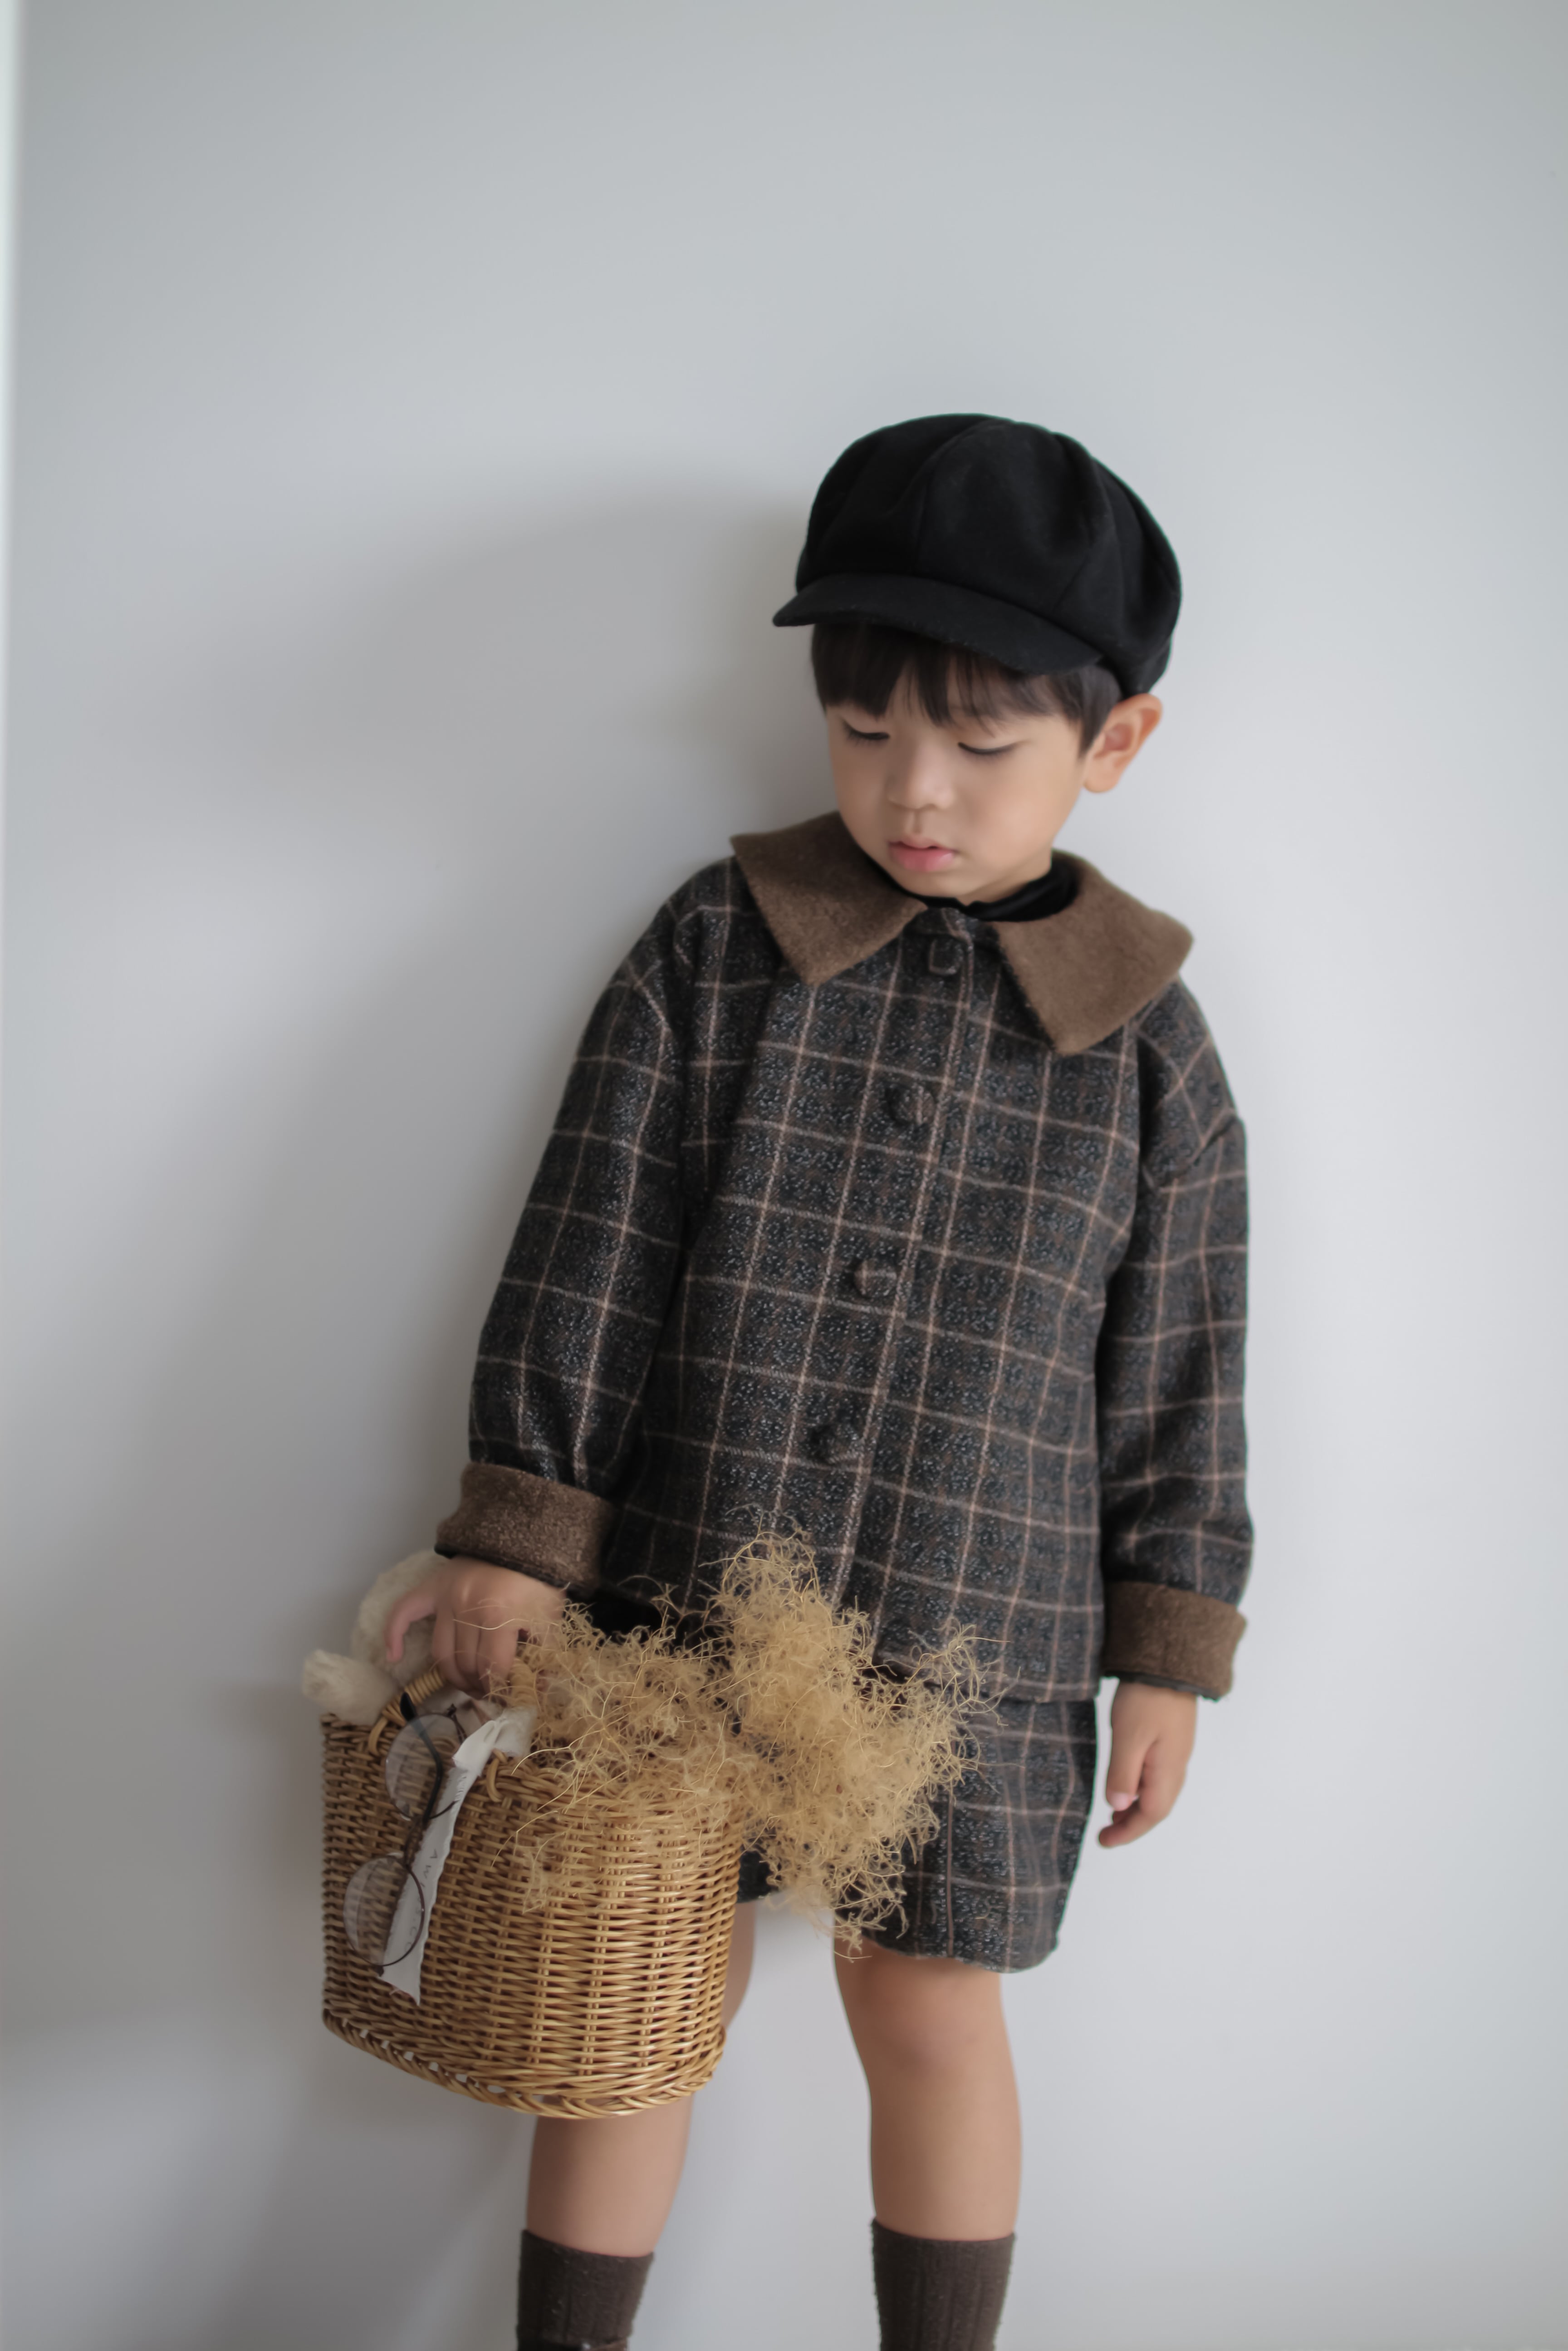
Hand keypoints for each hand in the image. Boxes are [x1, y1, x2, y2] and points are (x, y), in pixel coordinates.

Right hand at [384, 1556, 565, 1695]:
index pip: (492, 1667)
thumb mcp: (549, 1617)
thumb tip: (536, 1691)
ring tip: (466, 1684)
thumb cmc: (538, 1581)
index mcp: (498, 1614)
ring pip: (440, 1651)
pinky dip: (394, 1634)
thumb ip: (544, 1654)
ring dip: (452, 1675)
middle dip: (477, 1685)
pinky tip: (393, 1656)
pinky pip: (404, 1611)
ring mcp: (446, 1596)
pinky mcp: (432, 1586)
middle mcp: (466, 1606)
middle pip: (465, 1662)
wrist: (521, 1539)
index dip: (498, 1688)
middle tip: (488, 1692)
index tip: (505, 1697)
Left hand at [1097, 1681, 1196, 1847]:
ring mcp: (1176, 1753)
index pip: (1151, 1814)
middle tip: (1106, 1834)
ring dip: (1136, 1808)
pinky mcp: (1171, 1741)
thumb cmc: (1147, 1698)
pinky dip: (1141, 1789)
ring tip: (1113, 1815)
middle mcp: (1177, 1766)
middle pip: (1157, 1808)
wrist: (1168, 1662)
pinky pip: (1158, 1777)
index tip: (1104, 1841)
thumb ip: (1123, 1773)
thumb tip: (1118, 1806)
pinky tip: (1127, 1785)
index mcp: (1168, 1770)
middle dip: (1132, 1824)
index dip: (1127, 1832)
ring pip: (1158, 1793)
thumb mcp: (1128, 1736)